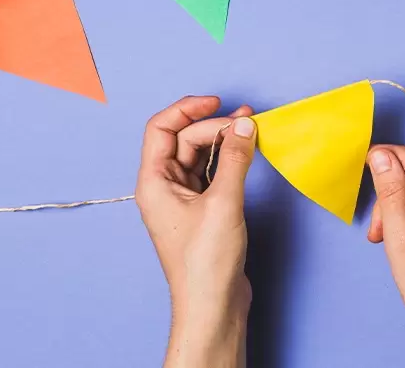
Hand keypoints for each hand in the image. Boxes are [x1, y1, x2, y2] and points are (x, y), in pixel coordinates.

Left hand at [136, 96, 256, 367]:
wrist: (213, 303)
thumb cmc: (206, 261)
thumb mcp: (223, 202)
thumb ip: (235, 158)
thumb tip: (245, 123)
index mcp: (154, 182)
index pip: (162, 129)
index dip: (188, 109)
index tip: (217, 102)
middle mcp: (164, 187)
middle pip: (186, 139)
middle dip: (215, 126)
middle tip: (246, 123)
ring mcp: (184, 198)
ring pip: (201, 154)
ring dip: (223, 140)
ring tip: (251, 129)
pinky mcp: (203, 208)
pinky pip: (213, 171)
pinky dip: (229, 159)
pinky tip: (247, 153)